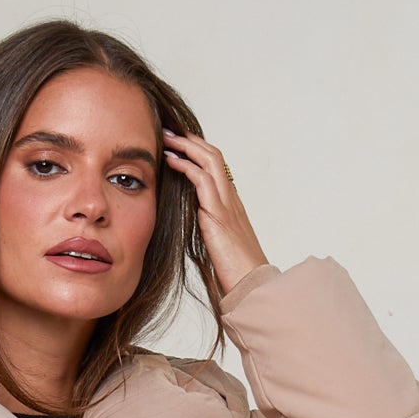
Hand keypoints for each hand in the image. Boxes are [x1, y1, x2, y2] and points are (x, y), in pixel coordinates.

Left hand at [161, 127, 269, 296]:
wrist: (251, 285)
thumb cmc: (237, 272)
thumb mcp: (220, 246)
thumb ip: (210, 231)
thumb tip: (196, 229)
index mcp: (233, 205)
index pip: (217, 167)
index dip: (199, 151)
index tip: (181, 144)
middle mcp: (231, 198)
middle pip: (214, 155)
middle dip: (191, 140)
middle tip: (170, 132)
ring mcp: (227, 204)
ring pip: (210, 160)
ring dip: (186, 146)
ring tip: (167, 138)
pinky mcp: (218, 214)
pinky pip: (202, 180)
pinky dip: (186, 166)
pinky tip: (171, 161)